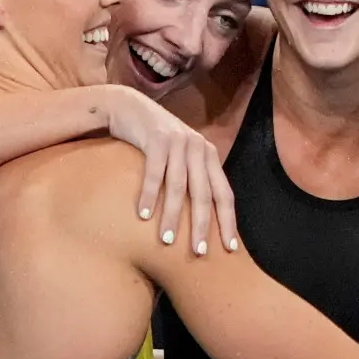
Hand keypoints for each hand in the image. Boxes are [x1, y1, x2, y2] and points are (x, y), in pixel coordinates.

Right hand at [106, 87, 238, 253]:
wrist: (129, 107)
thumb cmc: (154, 141)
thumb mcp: (179, 157)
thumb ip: (191, 179)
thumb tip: (200, 218)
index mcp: (209, 155)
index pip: (224, 193)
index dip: (228, 221)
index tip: (229, 248)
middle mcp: (198, 147)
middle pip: (204, 193)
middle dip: (203, 225)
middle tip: (198, 252)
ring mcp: (178, 141)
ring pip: (179, 186)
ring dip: (173, 216)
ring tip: (167, 240)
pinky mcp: (157, 138)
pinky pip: (154, 173)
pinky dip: (150, 195)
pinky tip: (144, 215)